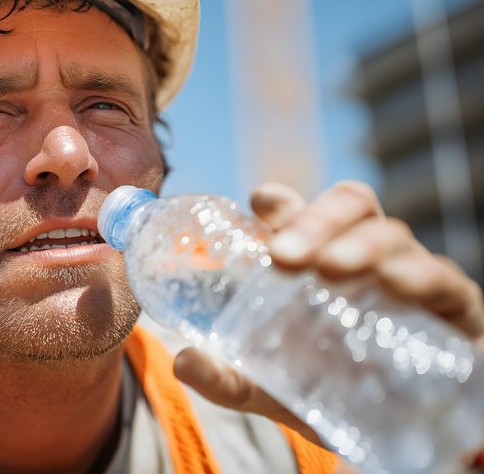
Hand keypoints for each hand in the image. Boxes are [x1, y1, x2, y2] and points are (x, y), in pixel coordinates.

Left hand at [173, 181, 483, 446]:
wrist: (397, 434)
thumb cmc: (329, 391)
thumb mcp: (271, 386)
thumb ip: (230, 377)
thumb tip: (184, 361)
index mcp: (316, 261)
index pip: (300, 214)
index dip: (282, 202)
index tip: (260, 203)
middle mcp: (361, 257)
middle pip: (347, 208)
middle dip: (316, 219)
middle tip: (285, 254)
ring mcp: (406, 276)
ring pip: (390, 233)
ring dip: (360, 245)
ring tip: (332, 268)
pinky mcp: (451, 306)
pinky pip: (443, 277)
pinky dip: (421, 274)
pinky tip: (397, 285)